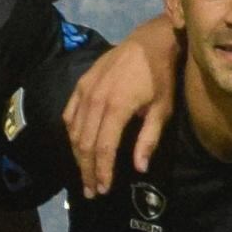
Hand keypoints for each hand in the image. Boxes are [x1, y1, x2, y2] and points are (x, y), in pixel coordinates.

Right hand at [66, 30, 175, 195]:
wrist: (149, 41)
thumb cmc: (161, 76)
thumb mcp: (162, 108)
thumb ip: (149, 139)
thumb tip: (139, 168)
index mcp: (116, 108)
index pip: (104, 148)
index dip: (102, 171)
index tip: (103, 189)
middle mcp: (95, 100)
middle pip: (85, 144)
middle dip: (88, 170)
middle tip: (91, 190)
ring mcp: (85, 91)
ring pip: (74, 132)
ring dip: (78, 157)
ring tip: (85, 175)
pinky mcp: (81, 84)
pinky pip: (69, 114)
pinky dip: (71, 133)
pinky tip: (76, 147)